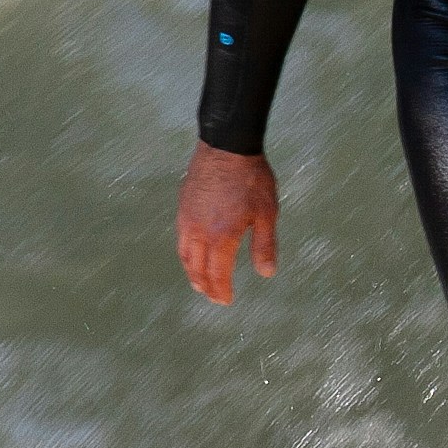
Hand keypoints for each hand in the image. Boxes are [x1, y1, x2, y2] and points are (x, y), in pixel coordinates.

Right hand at [176, 144, 278, 303]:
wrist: (226, 146)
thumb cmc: (251, 178)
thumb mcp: (266, 214)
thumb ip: (264, 246)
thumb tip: (266, 273)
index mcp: (222, 236)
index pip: (218, 274)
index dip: (221, 290)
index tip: (226, 300)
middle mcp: (200, 231)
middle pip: (197, 268)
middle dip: (205, 286)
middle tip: (212, 297)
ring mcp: (188, 219)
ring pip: (185, 255)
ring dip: (192, 272)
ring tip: (198, 282)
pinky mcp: (183, 206)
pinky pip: (181, 238)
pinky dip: (186, 254)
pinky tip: (193, 253)